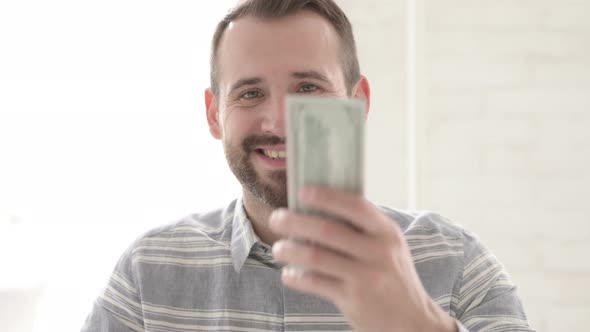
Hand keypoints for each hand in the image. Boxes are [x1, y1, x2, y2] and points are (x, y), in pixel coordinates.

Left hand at [269, 186, 456, 331]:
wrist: (412, 321)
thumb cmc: (393, 277)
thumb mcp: (389, 247)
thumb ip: (363, 229)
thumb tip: (320, 206)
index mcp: (387, 232)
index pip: (355, 205)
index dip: (326, 197)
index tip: (302, 191)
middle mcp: (379, 252)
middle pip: (328, 230)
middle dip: (296, 222)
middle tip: (276, 219)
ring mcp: (366, 277)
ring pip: (317, 257)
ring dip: (290, 250)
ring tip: (278, 248)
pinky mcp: (354, 300)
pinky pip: (316, 283)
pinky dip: (297, 277)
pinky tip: (289, 274)